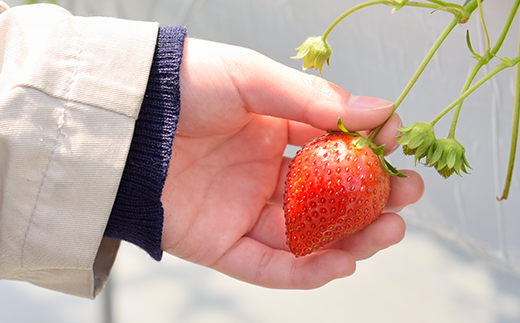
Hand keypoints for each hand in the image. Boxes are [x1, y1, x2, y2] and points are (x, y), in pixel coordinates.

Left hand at [160, 38, 423, 288]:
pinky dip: (303, 271)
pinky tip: (339, 264)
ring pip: (306, 236)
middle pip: (328, 197)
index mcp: (273, 131)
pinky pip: (266, 265)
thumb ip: (312, 99)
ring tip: (386, 232)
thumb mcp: (251, 78)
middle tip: (406, 198)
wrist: (123, 116)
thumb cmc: (183, 85)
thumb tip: (379, 112)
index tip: (395, 145)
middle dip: (371, 201)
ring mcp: (242, 210)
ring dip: (349, 240)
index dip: (368, 149)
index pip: (333, 146)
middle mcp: (263, 173)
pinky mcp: (219, 243)